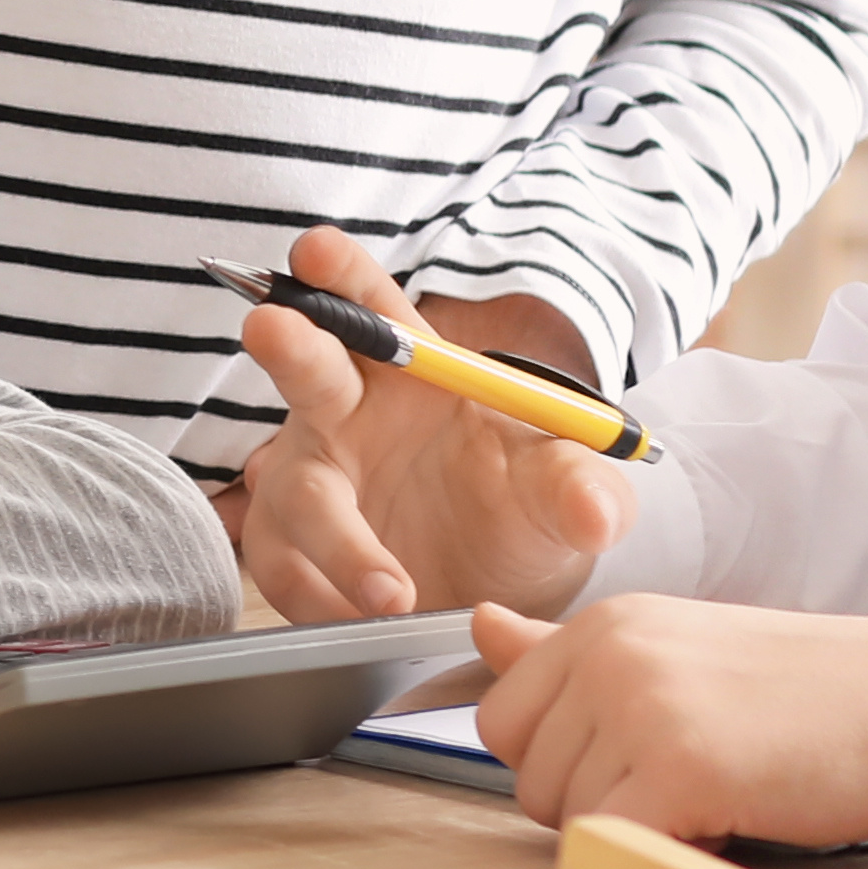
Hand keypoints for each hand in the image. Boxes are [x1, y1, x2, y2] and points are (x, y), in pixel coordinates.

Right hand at [220, 226, 626, 623]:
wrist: (498, 590)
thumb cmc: (520, 511)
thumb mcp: (564, 492)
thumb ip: (583, 488)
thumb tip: (596, 509)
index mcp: (411, 371)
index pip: (373, 306)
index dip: (341, 274)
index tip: (317, 248)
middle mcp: (345, 413)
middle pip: (305, 365)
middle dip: (288, 343)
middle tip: (272, 326)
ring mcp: (313, 480)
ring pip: (295, 492)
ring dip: (334, 537)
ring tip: (391, 591)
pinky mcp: (291, 548)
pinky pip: (282, 568)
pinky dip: (321, 597)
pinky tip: (364, 620)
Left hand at [462, 597, 867, 849]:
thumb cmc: (813, 691)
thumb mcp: (679, 651)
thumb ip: (569, 652)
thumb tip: (478, 624)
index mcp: (603, 624)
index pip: (501, 721)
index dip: (566, 764)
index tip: (644, 760)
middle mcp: (607, 653)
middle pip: (527, 778)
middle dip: (597, 804)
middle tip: (698, 780)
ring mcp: (640, 706)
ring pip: (568, 819)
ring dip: (639, 831)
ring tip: (725, 792)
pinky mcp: (680, 768)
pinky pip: (614, 846)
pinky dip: (665, 856)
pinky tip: (731, 821)